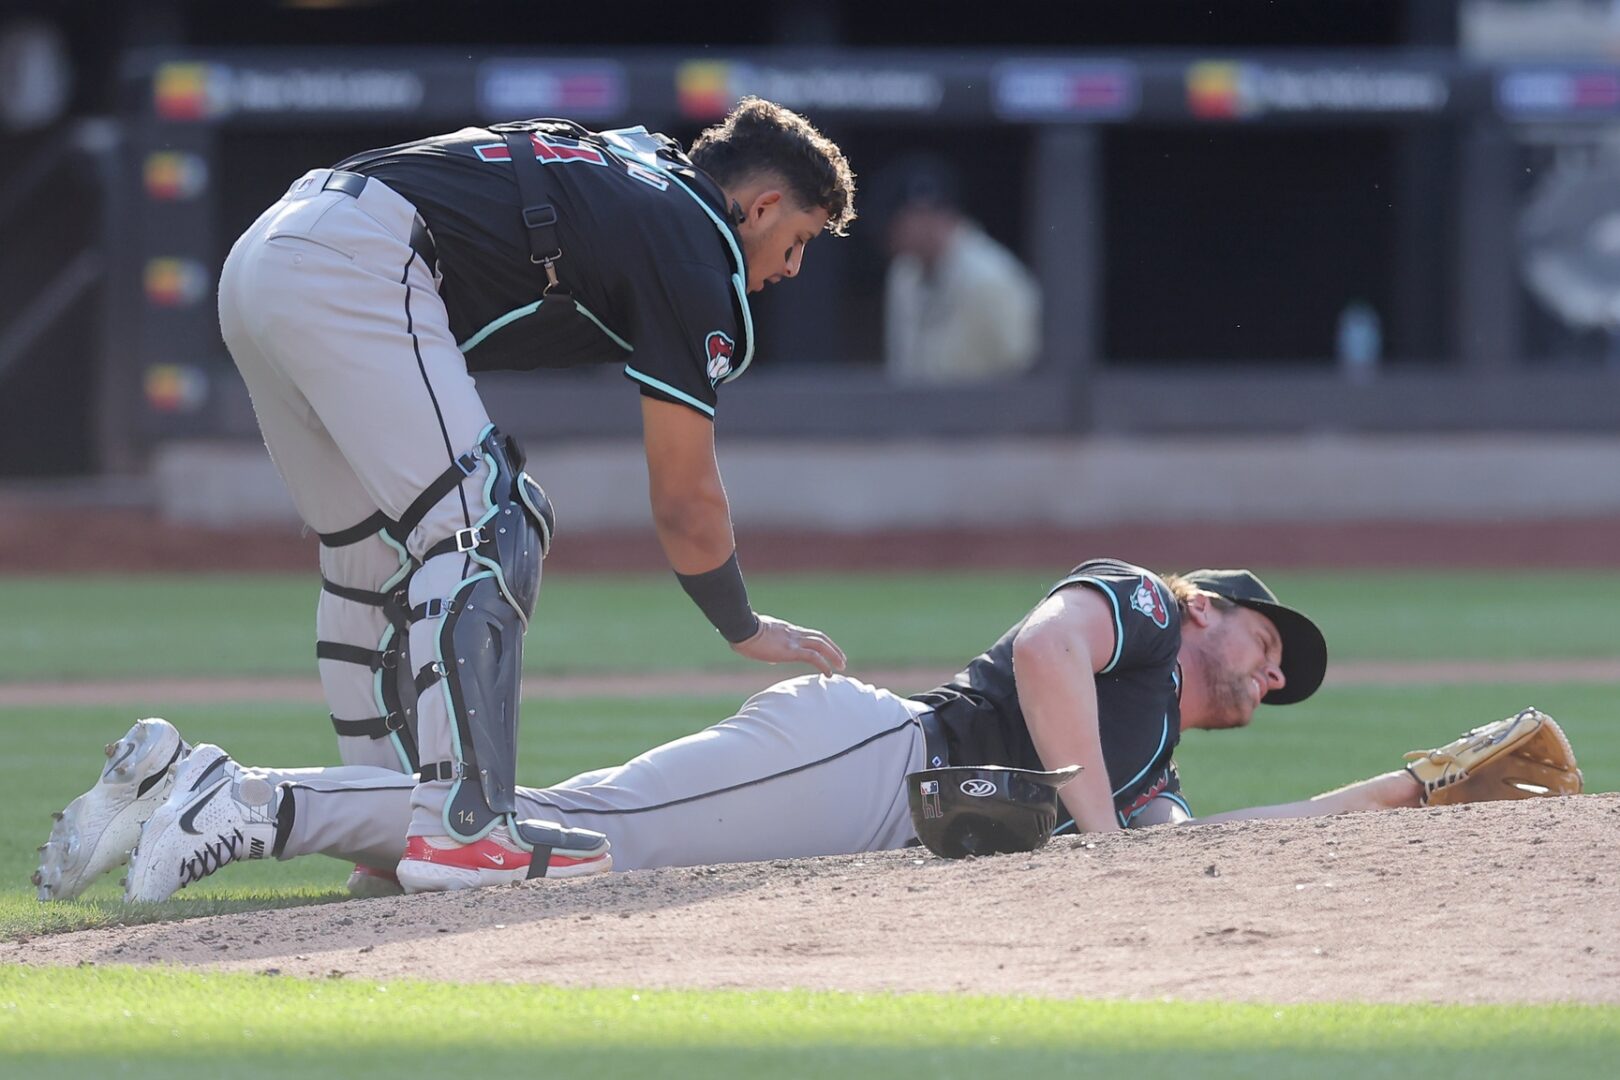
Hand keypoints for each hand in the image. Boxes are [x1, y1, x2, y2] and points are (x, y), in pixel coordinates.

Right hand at [730, 614, 846, 674]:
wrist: (741, 628)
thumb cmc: (742, 633)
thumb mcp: (758, 638)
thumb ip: (768, 646)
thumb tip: (769, 656)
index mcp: (786, 630)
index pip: (808, 634)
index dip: (820, 642)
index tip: (826, 651)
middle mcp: (793, 633)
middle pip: (819, 637)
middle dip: (833, 648)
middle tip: (842, 659)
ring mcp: (793, 640)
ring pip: (821, 645)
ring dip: (834, 655)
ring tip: (842, 666)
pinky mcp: (791, 650)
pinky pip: (813, 657)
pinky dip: (824, 665)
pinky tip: (829, 674)